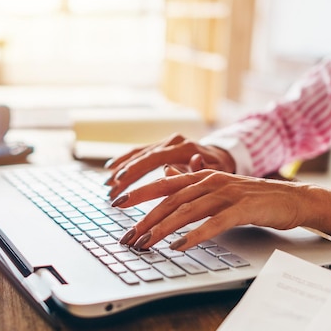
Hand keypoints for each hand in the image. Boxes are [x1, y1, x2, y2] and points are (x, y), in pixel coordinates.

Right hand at [104, 133, 235, 199]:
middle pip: (142, 156)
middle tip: (110, 188)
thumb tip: (192, 163)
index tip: (122, 179)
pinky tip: (111, 168)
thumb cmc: (221, 168)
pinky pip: (139, 152)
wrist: (223, 155)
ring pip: (137, 153)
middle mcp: (172, 141)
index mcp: (184, 147)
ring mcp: (165, 142)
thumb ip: (202, 169)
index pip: (155, 157)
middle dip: (124, 173)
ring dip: (121, 168)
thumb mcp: (217, 172)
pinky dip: (124, 160)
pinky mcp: (160, 146)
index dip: (136, 168)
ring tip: (107, 183)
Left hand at [112, 168, 330, 250]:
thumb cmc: (252, 195)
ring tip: (145, 243)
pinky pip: (213, 223)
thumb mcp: (218, 186)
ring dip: (163, 229)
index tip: (116, 202)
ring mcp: (226, 193)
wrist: (291, 198)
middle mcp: (210, 181)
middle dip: (145, 219)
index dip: (138, 192)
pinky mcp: (242, 208)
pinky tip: (179, 246)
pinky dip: (194, 235)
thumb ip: (191, 181)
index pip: (163, 183)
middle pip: (170, 200)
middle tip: (127, 236)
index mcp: (201, 175)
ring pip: (187, 211)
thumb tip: (166, 175)